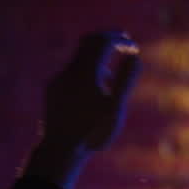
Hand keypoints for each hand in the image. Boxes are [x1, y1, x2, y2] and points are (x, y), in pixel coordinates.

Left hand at [41, 31, 140, 154]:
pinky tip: (95, 91)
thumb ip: (126, 80)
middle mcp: (70, 71)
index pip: (103, 42)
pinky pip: (71, 71)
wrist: (60, 149)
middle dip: (107, 40)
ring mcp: (59, 80)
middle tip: (124, 42)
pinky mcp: (53, 90)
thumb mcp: (116, 107)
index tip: (133, 47)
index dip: (120, 40)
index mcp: (86, 72)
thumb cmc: (92, 131)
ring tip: (113, 77)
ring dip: (98, 58)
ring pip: (79, 58)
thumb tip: (135, 57)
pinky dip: (87, 71)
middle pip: (88, 42)